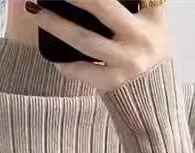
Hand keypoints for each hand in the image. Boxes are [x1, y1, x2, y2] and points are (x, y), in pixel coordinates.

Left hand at [28, 0, 169, 92]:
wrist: (158, 100)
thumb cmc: (149, 53)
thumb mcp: (153, 23)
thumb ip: (135, 4)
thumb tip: (105, 2)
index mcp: (151, 17)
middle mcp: (140, 37)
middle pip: (101, 5)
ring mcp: (126, 62)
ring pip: (84, 38)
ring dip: (56, 25)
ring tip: (36, 12)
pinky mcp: (113, 83)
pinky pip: (82, 70)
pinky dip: (66, 64)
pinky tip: (55, 57)